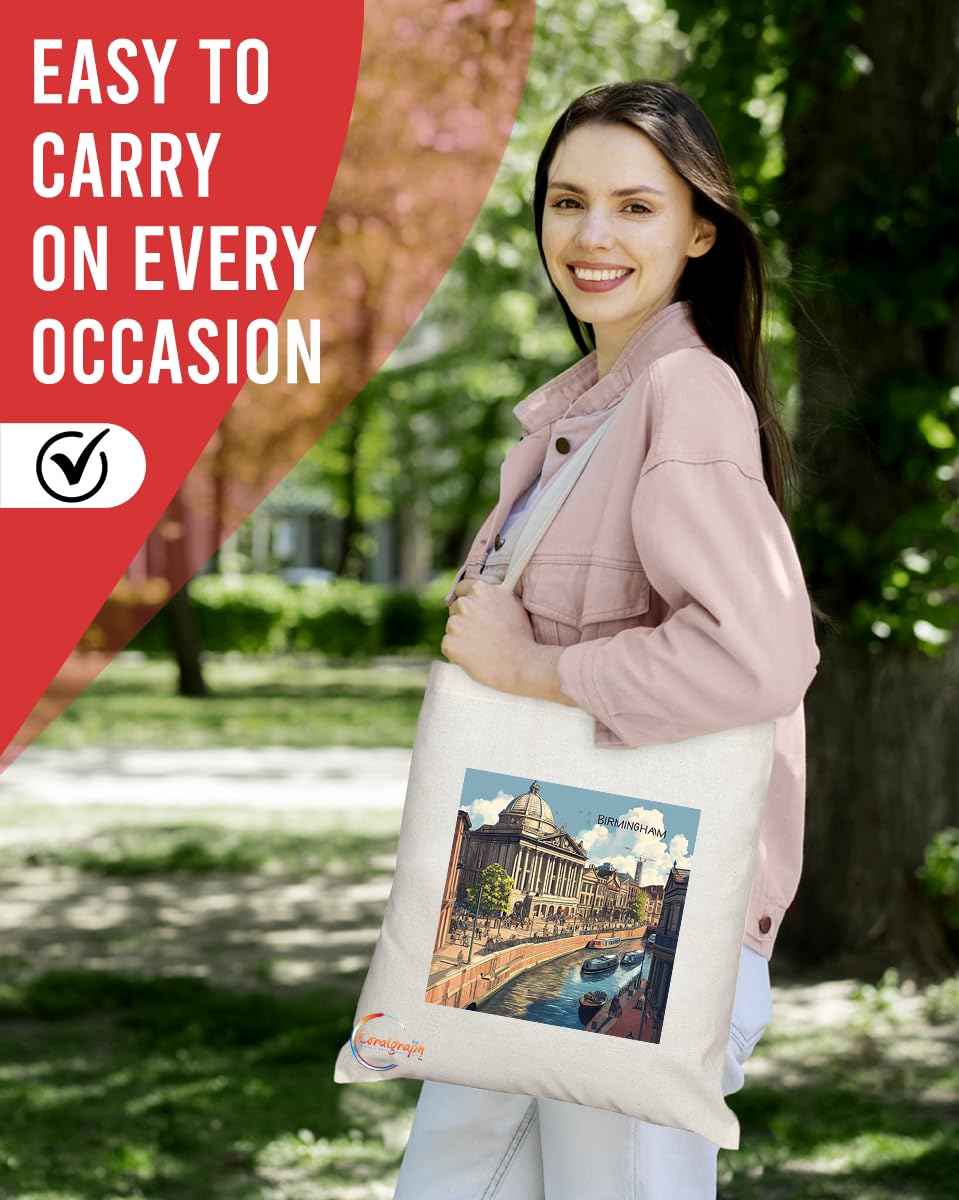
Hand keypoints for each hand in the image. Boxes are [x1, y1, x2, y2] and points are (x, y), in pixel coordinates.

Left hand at [441, 578, 576, 705]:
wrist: (520, 663)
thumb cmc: (521, 635)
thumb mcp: (513, 603)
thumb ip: (496, 592)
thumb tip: (490, 587)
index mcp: (480, 589)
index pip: (462, 588)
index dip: (468, 599)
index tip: (472, 609)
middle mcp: (465, 603)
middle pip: (455, 608)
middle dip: (464, 618)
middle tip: (480, 632)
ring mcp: (454, 623)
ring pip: (452, 627)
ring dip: (460, 635)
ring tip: (480, 646)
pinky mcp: (449, 643)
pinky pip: (448, 645)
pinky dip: (457, 651)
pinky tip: (473, 656)